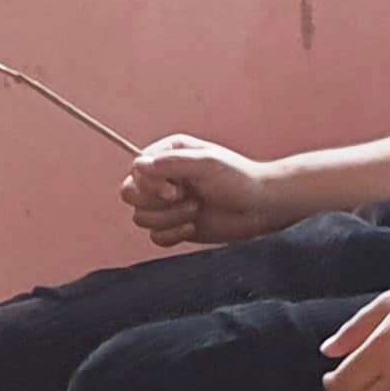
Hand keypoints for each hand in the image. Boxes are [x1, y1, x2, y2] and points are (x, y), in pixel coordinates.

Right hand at [120, 136, 291, 249]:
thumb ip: (171, 163)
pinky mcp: (174, 226)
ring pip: (140, 217)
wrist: (260, 208)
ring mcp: (167, 203)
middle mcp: (164, 177)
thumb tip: (138, 165)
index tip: (176, 191)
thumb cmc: (239, 179)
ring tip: (196, 210)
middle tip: (187, 199)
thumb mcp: (208, 163)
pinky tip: (193, 228)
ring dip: (168, 219)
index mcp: (169, 154)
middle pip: (129, 193)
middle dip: (156, 203)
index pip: (136, 169)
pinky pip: (154, 237)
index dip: (149, 184)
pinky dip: (171, 235)